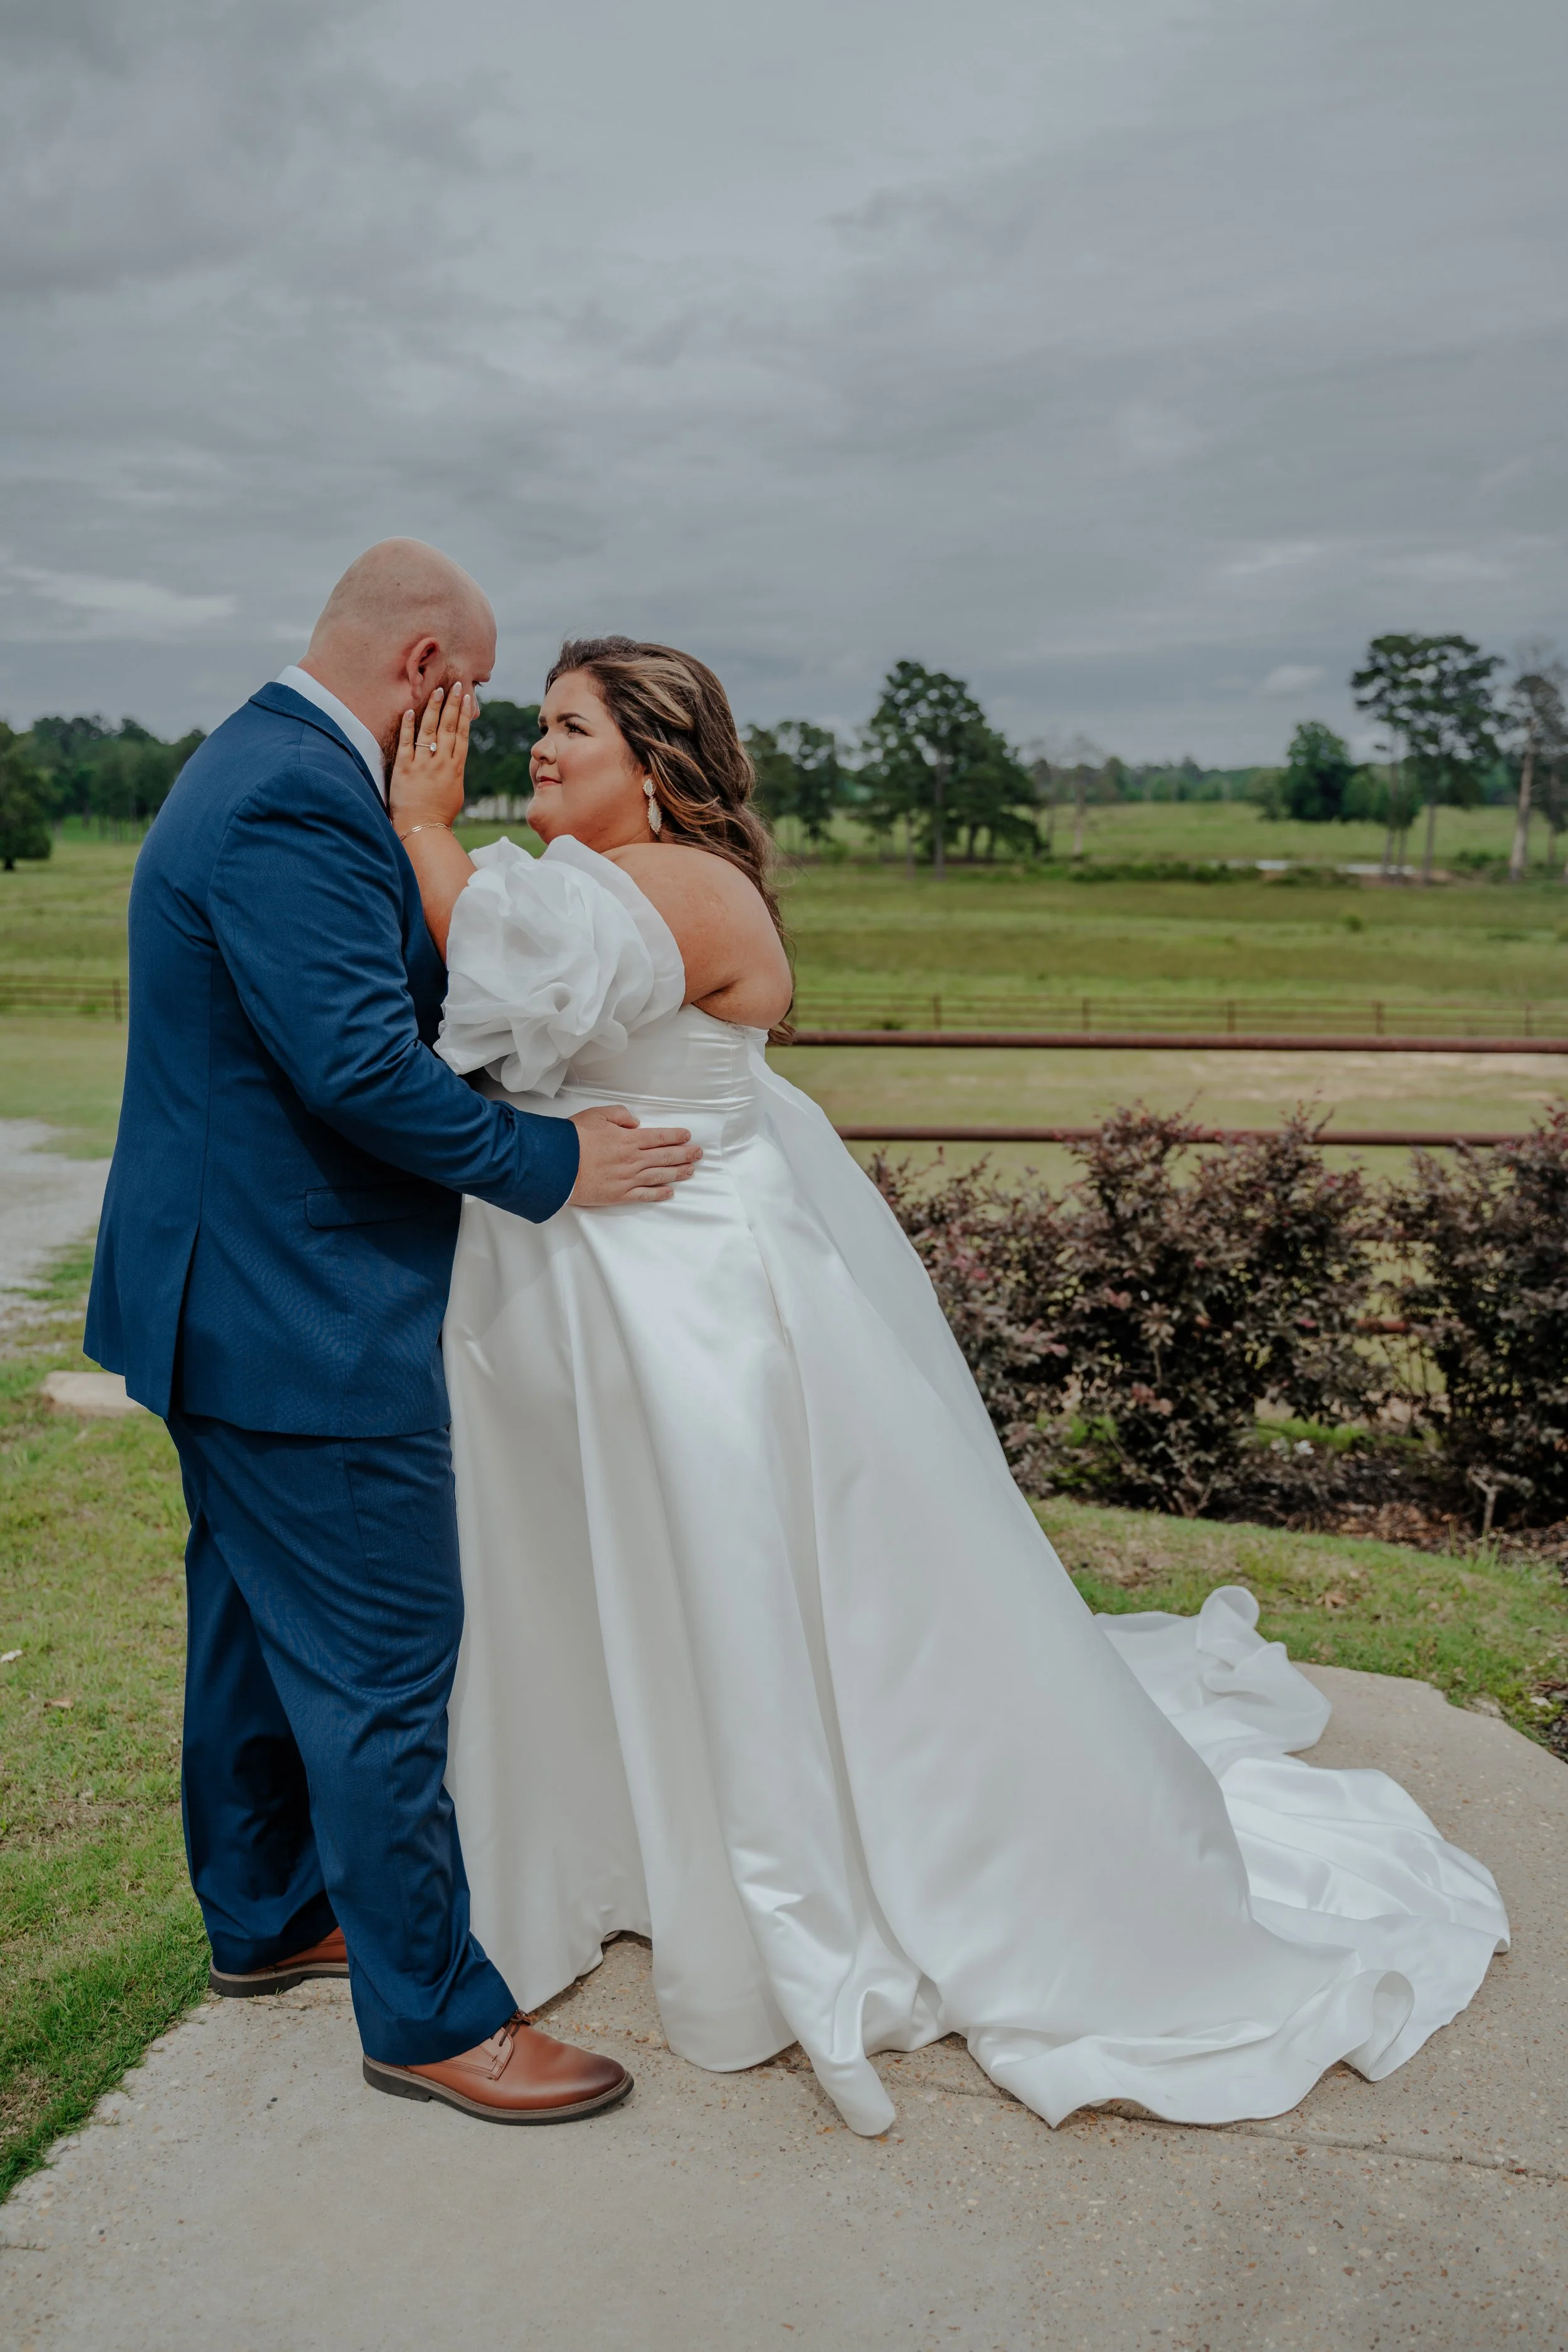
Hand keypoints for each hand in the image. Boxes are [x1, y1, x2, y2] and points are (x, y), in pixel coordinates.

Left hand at [389, 684, 471, 835]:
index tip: (466, 698)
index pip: (462, 734)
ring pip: (430, 730)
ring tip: (437, 691)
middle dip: (452, 704)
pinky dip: (409, 726)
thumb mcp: (455, 791)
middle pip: (448, 727)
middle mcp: (441, 762)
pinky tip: (411, 711)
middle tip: (455, 685)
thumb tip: (454, 758)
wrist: (423, 829)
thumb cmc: (439, 814)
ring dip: (434, 708)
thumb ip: (454, 772)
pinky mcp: (404, 768)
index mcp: (456, 768)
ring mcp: (423, 764)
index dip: (464, 714)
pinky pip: (407, 742)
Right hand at [568, 1104, 700, 1205]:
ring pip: (660, 1176)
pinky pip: (644, 1195)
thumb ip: (620, 1115)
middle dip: (685, 1154)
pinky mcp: (618, 1195)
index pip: (660, 1137)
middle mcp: (633, 1159)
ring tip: (691, 1171)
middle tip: (699, 1154)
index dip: (676, 1137)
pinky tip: (669, 1192)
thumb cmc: (573, 1138)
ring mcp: (628, 1179)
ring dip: (678, 1173)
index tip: (688, 1137)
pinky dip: (659, 1194)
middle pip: (665, 1156)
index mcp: (629, 1139)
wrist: (557, 1164)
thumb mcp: (597, 1115)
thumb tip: (635, 1122)